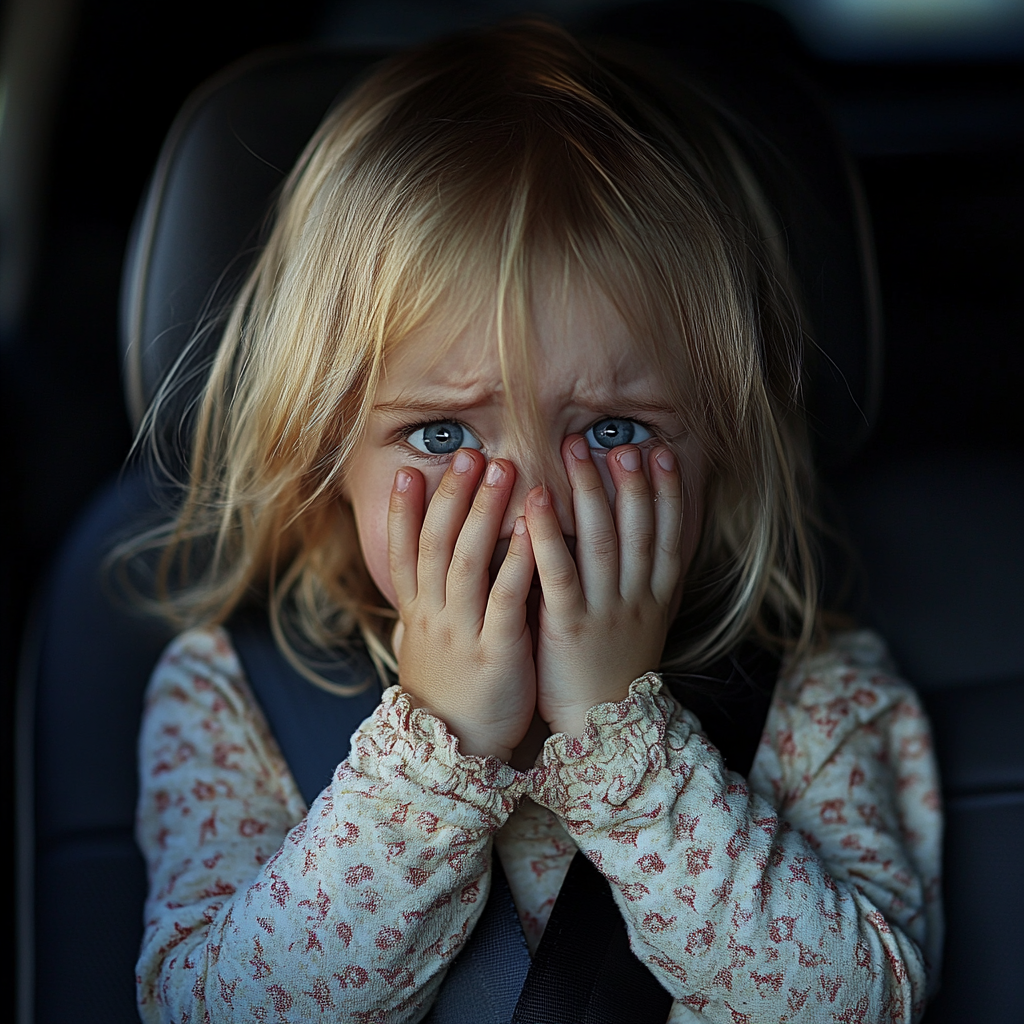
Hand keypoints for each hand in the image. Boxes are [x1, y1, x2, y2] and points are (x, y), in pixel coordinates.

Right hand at [388, 449, 536, 760]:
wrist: (457, 753)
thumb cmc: (449, 697)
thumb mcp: (423, 653)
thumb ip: (421, 616)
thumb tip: (412, 590)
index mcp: (417, 614)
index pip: (402, 553)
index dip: (403, 512)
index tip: (407, 473)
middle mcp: (434, 615)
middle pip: (435, 544)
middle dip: (451, 496)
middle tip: (468, 455)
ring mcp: (463, 631)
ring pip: (466, 560)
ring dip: (483, 512)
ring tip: (498, 471)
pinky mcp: (497, 648)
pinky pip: (505, 596)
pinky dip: (516, 559)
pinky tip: (530, 529)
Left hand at [525, 435, 686, 736]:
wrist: (600, 729)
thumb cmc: (610, 670)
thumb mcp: (639, 625)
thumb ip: (639, 581)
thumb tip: (635, 532)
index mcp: (656, 598)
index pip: (669, 536)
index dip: (667, 493)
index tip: (663, 455)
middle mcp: (636, 598)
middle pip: (638, 529)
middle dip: (630, 482)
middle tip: (620, 442)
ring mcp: (604, 611)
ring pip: (603, 541)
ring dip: (591, 492)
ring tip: (580, 451)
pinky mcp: (568, 625)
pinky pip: (559, 572)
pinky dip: (548, 533)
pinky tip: (535, 501)